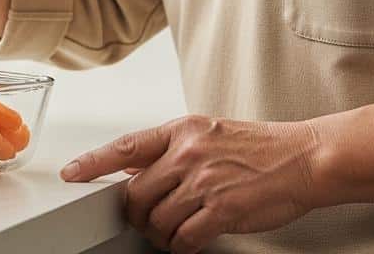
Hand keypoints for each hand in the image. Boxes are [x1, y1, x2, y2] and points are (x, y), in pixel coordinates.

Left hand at [61, 114, 320, 252]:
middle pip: (137, 193)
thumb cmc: (256, 147)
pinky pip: (184, 237)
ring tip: (172, 231)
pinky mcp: (222, 210)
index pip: (125, 147)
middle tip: (145, 220)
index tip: (72, 174)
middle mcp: (188, 154)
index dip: (93, 162)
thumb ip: (171, 149)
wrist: (301, 158)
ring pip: (158, 219)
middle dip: (136, 213)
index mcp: (180, 131)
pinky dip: (181, 245)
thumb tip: (136, 169)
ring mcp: (204, 182)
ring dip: (160, 233)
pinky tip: (189, 240)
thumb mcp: (206, 133)